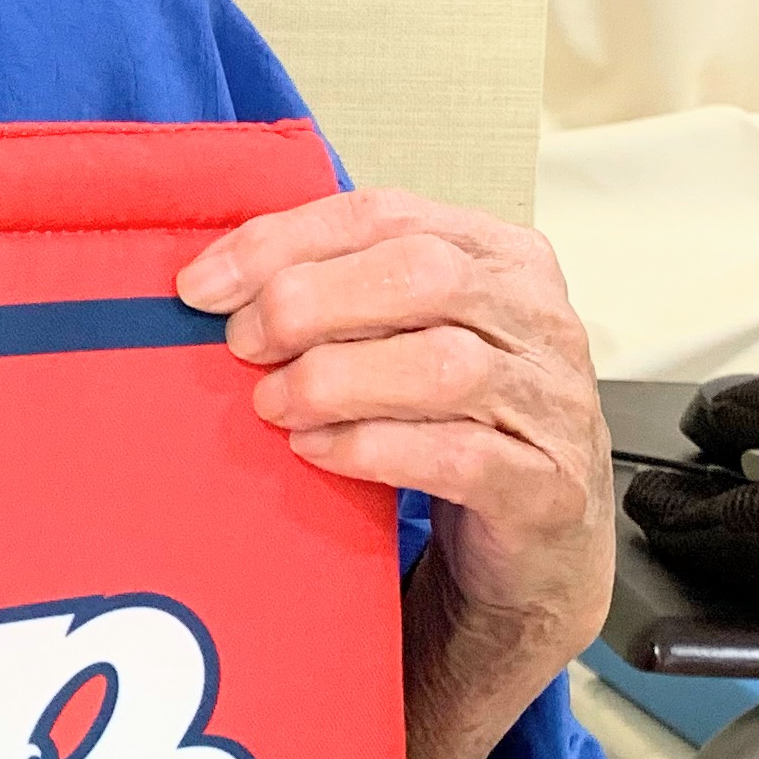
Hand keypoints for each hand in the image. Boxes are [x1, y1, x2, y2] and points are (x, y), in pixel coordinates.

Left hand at [176, 188, 609, 758]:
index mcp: (501, 256)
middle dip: (309, 303)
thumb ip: (339, 294)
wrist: (540, 542)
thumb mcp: (406, 336)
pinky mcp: (546, 485)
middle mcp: (539, 318)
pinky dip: (372, 448)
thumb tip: (217, 282)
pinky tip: (317, 450)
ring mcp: (552, 402)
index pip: (387, 216)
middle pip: (422, 275)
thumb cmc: (461, 420)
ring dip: (334, 380)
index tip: (205, 284)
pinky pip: (458, 455)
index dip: (284, 242)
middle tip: (243, 344)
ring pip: (445, 365)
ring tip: (273, 404)